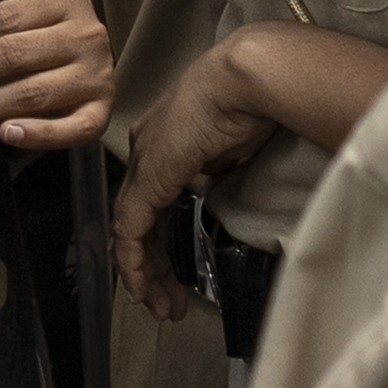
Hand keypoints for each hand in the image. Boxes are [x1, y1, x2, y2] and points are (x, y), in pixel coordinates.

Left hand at [0, 0, 111, 145]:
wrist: (64, 72)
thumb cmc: (16, 43)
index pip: (3, 20)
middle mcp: (88, 33)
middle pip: (13, 56)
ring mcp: (99, 74)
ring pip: (33, 93)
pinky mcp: (102, 112)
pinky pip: (73, 129)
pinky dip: (38, 135)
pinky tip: (4, 134)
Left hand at [104, 32, 293, 316]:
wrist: (248, 79)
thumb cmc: (255, 100)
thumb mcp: (234, 146)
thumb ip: (220, 170)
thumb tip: (223, 190)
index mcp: (166, 142)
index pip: (154, 203)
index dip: (160, 241)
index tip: (174, 273)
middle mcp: (148, 153)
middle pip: (141, 222)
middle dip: (153, 268)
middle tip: (166, 303)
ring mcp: (145, 165)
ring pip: (133, 232)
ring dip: (146, 275)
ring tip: (162, 308)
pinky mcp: (147, 180)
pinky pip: (131, 230)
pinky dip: (134, 263)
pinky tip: (142, 289)